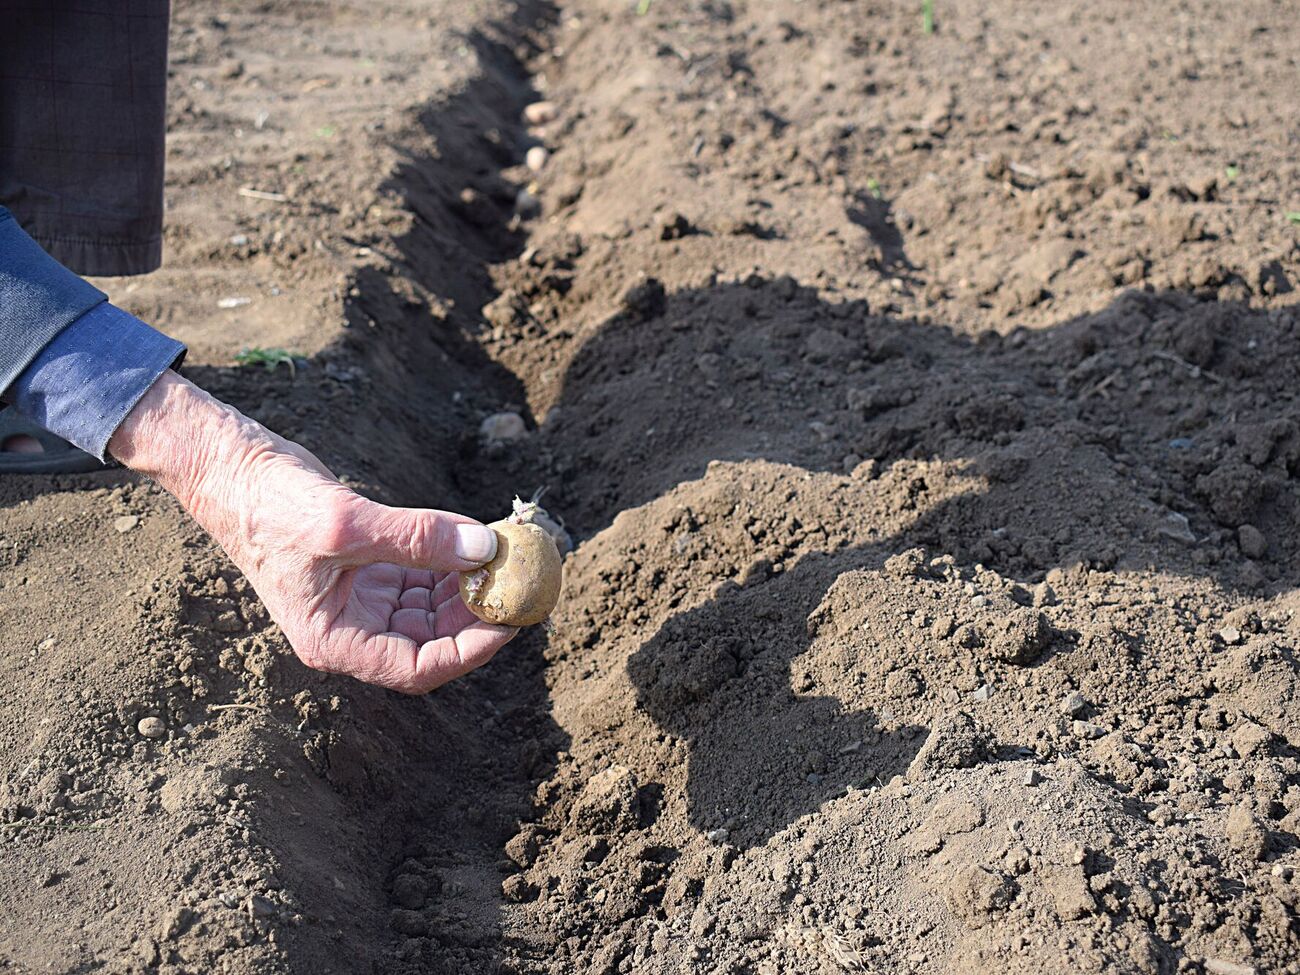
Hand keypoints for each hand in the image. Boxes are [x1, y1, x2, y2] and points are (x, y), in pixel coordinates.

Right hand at [108, 370, 514, 691]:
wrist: (232, 468)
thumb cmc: (270, 505)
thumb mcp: (346, 524)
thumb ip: (416, 538)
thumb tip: (485, 548)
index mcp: (336, 640)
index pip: (419, 668)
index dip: (470, 650)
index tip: (511, 619)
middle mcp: (351, 627)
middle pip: (433, 640)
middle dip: (478, 614)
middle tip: (523, 583)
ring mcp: (360, 598)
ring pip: (432, 609)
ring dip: (470, 586)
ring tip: (508, 557)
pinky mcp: (368, 567)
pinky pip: (422, 577)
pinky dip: (452, 562)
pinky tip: (478, 539)